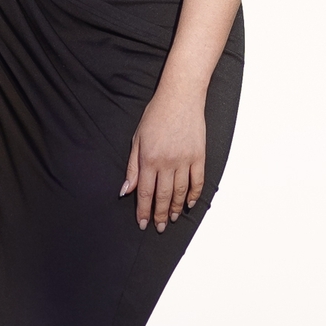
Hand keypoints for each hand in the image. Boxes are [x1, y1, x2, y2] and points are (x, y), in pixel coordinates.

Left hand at [122, 82, 205, 231]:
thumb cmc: (156, 115)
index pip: (144, 192)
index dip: (143, 210)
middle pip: (163, 196)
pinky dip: (195, 195)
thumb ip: (132, 166)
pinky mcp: (199, 156)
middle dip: (160, 215)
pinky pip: (198, 181)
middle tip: (159, 227)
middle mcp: (167, 163)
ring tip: (173, 218)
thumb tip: (125, 189)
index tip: (142, 223)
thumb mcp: (137, 139)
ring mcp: (185, 160)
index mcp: (149, 159)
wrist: (180, 98)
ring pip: (181, 192)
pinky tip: (191, 204)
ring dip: (177, 208)